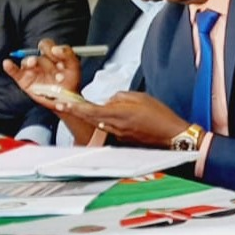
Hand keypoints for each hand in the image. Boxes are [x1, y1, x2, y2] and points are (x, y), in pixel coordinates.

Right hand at [3, 38, 81, 110]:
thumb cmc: (70, 82)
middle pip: (35, 53)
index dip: (49, 48)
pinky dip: (10, 68)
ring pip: (26, 61)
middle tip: (46, 62)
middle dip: (40, 56)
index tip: (56, 53)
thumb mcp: (74, 66)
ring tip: (33, 63)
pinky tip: (7, 64)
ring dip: (29, 61)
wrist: (68, 100)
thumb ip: (68, 54)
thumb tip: (56, 48)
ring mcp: (32, 71)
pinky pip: (15, 72)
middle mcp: (40, 62)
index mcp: (51, 56)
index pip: (46, 45)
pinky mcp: (24, 80)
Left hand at [62, 91, 189, 147]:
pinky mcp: (124, 138)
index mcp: (119, 114)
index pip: (90, 110)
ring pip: (98, 123)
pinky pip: (109, 127)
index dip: (74, 107)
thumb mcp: (140, 97)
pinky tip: (105, 115)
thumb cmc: (161, 117)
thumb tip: (111, 99)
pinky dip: (103, 121)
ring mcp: (119, 134)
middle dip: (75, 110)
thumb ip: (121, 96)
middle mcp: (116, 127)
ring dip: (88, 115)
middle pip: (90, 118)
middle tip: (62, 103)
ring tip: (79, 108)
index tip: (62, 103)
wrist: (172, 135)